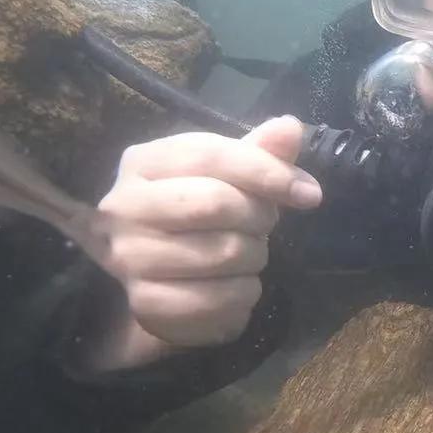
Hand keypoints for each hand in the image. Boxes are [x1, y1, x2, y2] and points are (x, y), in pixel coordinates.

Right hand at [92, 116, 321, 367]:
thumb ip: (259, 152)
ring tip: (245, 255)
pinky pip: (220, 300)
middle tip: (265, 225)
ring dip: (255, 257)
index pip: (210, 155)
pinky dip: (244, 295)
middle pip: (216, 203)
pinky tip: (235, 286)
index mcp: (141, 162)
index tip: (309, 193)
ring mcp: (130, 259)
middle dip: (259, 216)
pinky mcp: (147, 305)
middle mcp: (123, 208)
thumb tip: (290, 128)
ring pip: (224, 254)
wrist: (162, 280)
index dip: (267, 172)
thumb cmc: (197, 214)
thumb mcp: (226, 176)